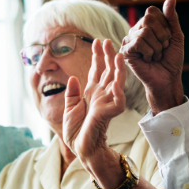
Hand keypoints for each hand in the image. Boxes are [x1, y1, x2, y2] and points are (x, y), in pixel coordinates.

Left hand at [63, 39, 126, 172]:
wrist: (81, 148)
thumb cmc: (76, 131)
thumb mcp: (69, 109)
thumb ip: (72, 93)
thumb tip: (73, 77)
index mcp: (91, 93)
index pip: (96, 71)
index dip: (97, 57)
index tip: (96, 42)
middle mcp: (101, 95)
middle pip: (107, 71)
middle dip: (107, 56)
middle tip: (107, 40)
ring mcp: (107, 102)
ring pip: (116, 81)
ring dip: (117, 67)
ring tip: (117, 53)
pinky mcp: (111, 112)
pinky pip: (118, 98)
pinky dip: (119, 88)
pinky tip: (118, 77)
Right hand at [120, 0, 185, 113]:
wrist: (168, 78)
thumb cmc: (171, 59)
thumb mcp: (176, 36)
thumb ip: (172, 18)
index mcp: (146, 25)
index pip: (152, 12)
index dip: (164, 25)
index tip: (168, 39)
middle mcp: (136, 30)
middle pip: (148, 19)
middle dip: (162, 35)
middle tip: (163, 48)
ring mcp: (129, 40)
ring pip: (145, 32)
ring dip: (157, 47)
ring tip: (156, 55)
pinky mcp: (126, 51)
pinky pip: (139, 42)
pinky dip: (149, 52)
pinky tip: (148, 59)